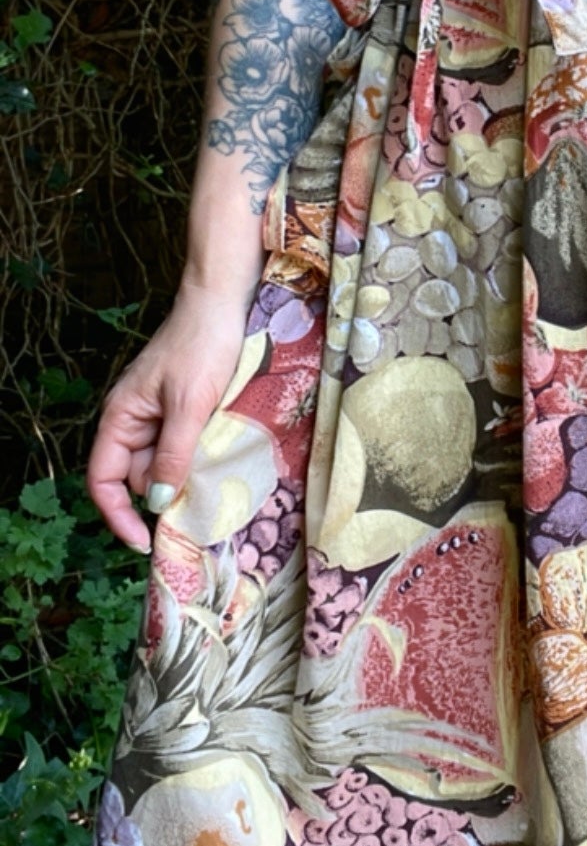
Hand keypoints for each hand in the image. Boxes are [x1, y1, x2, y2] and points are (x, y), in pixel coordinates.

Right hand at [85, 284, 250, 553]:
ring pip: (164, 464)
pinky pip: (183, 446)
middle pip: (136, 477)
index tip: (145, 543)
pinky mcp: (183, 409)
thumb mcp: (190, 405)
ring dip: (185, 477)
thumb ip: (173, 455)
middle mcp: (133, 420)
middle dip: (162, 497)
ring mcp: (158, 414)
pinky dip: (198, 458)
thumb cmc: (202, 346)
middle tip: (198, 514)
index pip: (103, 480)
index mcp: (120, 417)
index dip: (118, 516)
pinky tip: (220, 460)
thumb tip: (155, 502)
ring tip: (215, 482)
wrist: (224, 302)